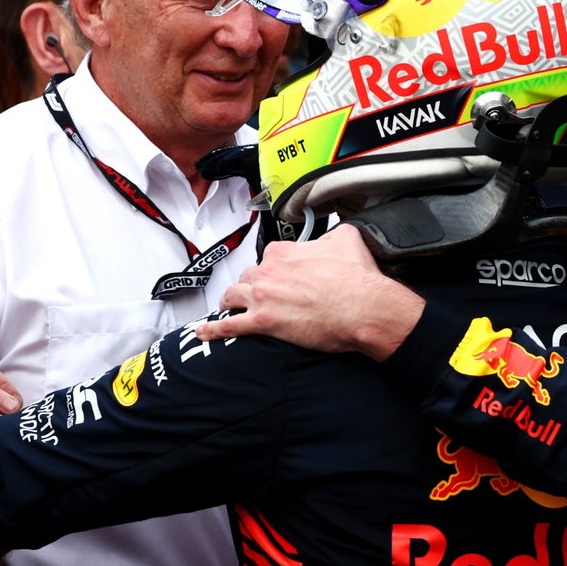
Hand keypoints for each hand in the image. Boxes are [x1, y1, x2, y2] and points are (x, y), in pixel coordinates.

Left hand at [198, 224, 423, 359]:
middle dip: (253, 286)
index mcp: (284, 252)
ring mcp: (263, 297)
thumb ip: (335, 232)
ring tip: (230, 307)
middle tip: (263, 296)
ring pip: (234, 296)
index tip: (281, 276)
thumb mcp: (348, 239)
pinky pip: (229, 326)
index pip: (269, 257)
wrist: (363, 307)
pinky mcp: (263, 322)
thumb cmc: (357, 279)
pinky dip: (214, 330)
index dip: (275, 269)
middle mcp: (268, 271)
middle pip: (248, 277)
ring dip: (230, 302)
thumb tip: (337, 233)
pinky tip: (203, 332)